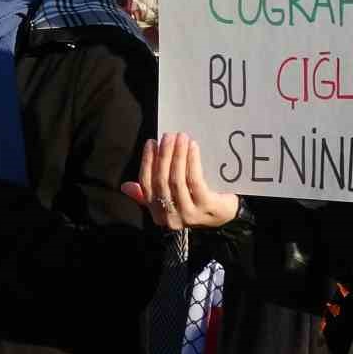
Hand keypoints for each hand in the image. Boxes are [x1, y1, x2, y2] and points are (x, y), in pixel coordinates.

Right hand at [121, 132, 238, 230]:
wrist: (227, 216)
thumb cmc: (196, 203)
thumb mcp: (171, 200)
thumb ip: (148, 194)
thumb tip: (126, 186)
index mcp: (158, 214)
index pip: (146, 185)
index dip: (147, 162)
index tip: (151, 142)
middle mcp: (171, 217)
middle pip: (161, 181)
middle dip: (164, 155)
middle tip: (168, 136)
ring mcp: (189, 213)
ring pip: (177, 180)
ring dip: (177, 155)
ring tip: (180, 137)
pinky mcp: (206, 207)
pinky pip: (194, 180)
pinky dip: (192, 161)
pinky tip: (193, 147)